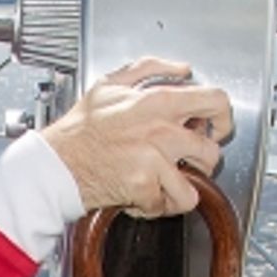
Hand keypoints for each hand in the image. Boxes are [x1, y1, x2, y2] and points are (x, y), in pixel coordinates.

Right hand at [40, 57, 232, 217]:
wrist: (55, 166)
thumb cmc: (78, 130)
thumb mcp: (110, 85)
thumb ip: (150, 69)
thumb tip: (182, 70)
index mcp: (158, 101)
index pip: (216, 101)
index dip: (222, 118)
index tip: (214, 129)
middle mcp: (161, 130)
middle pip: (211, 151)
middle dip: (200, 163)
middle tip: (184, 164)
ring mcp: (153, 161)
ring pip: (194, 186)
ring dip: (180, 190)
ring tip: (162, 185)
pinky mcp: (143, 187)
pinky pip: (166, 205)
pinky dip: (154, 206)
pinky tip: (140, 195)